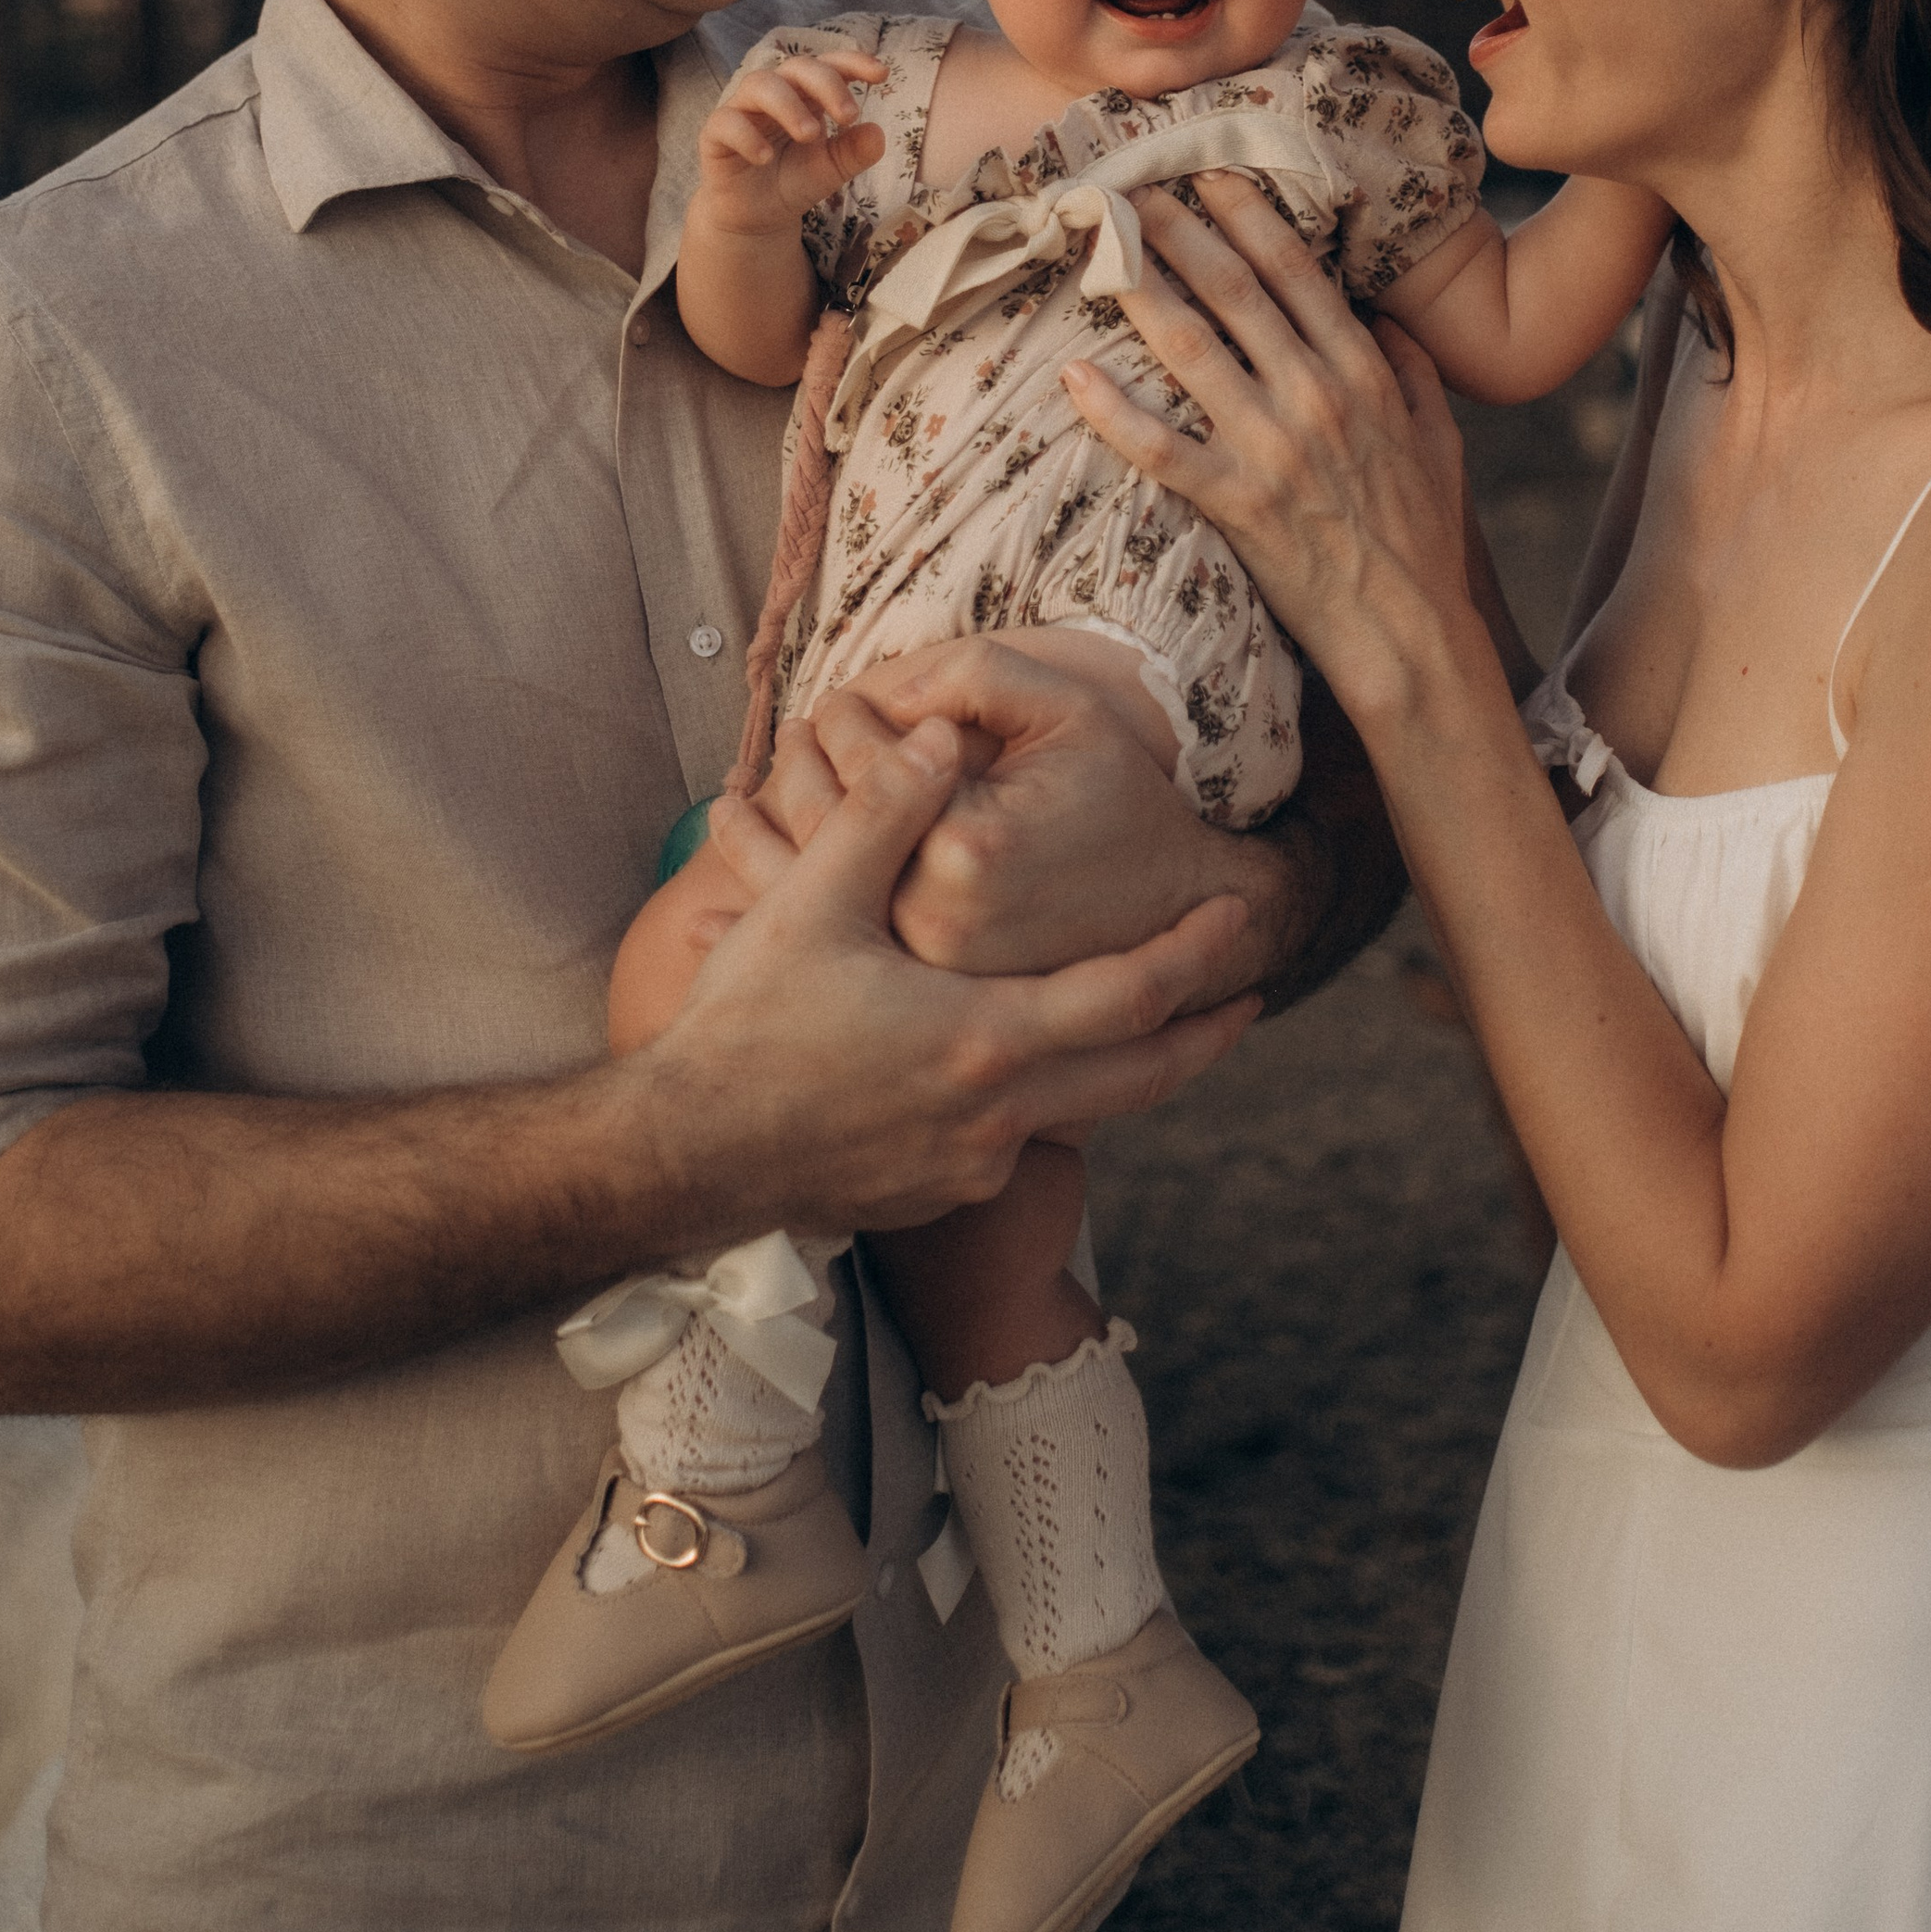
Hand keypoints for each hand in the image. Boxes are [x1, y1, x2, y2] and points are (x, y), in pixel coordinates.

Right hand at [639, 699, 1259, 1230]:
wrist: (682, 1155)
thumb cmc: (745, 1024)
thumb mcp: (811, 899)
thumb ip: (887, 810)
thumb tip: (944, 733)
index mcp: (985, 1041)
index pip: (1132, 998)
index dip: (1196, 956)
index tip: (1240, 923)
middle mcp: (997, 1118)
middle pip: (1140, 1078)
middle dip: (1203, 1033)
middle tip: (1249, 998)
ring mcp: (970, 1169)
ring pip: (1076, 1112)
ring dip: (1116, 1066)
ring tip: (1137, 1019)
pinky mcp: (937, 1198)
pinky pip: (1011, 1142)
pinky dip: (1037, 1099)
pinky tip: (1013, 1061)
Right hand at [694, 44, 888, 236]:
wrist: (758, 217)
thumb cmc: (794, 181)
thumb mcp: (831, 169)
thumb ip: (854, 152)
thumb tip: (878, 133)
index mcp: (806, 94)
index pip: (828, 66)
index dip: (853, 63)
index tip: (881, 74)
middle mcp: (774, 93)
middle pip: (796, 67)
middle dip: (826, 85)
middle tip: (849, 116)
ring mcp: (743, 109)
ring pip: (760, 85)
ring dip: (788, 106)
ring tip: (810, 135)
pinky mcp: (715, 133)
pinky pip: (726, 121)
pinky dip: (747, 135)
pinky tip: (765, 157)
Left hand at [714, 648, 1265, 978]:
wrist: (1179, 915)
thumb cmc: (1123, 802)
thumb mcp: (1067, 710)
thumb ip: (976, 676)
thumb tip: (884, 688)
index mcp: (966, 848)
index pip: (868, 763)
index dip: (842, 720)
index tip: (831, 700)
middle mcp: (933, 923)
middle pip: (828, 828)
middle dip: (799, 772)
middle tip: (791, 737)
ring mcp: (924, 973)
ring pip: (815, 889)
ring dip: (770, 835)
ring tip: (754, 791)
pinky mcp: (922, 1003)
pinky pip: (837, 940)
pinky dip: (786, 899)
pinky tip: (752, 870)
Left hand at [1061, 173, 1475, 716]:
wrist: (1410, 630)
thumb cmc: (1423, 538)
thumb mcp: (1439, 439)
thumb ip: (1411, 370)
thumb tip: (1383, 319)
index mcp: (1363, 373)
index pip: (1296, 274)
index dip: (1248, 218)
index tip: (1209, 175)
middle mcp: (1315, 396)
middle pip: (1234, 293)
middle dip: (1179, 232)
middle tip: (1132, 190)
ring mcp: (1272, 448)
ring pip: (1191, 350)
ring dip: (1141, 291)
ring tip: (1099, 248)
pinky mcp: (1236, 503)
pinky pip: (1160, 447)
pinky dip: (1113, 409)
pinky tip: (1073, 372)